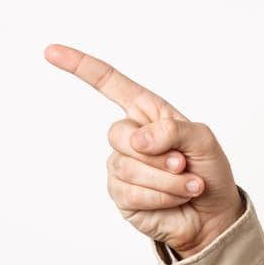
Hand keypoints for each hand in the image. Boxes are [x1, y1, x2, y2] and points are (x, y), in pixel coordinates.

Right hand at [44, 43, 243, 257]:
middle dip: (157, 153)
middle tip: (183, 163)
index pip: (109, 84)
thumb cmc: (209, 169)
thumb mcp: (203, 140)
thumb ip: (174, 130)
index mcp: (147, 112)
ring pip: (127, 167)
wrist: (213, 213)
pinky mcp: (121, 195)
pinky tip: (175, 198)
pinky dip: (161, 196)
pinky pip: (131, 193)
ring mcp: (121, 166)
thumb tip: (137, 138)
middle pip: (118, 133)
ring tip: (188, 184)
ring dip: (166, 179)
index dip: (80, 67)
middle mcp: (130, 136)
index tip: (50, 51)